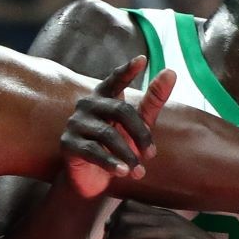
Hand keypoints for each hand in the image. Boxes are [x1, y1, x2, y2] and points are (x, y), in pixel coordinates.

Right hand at [61, 56, 175, 197]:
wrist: (92, 178)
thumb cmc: (117, 146)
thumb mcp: (138, 124)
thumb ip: (153, 100)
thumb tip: (171, 72)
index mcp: (104, 95)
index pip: (115, 79)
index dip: (127, 71)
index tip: (142, 60)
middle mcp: (87, 104)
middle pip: (120, 110)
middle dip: (140, 134)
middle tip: (151, 155)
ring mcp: (75, 123)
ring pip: (107, 134)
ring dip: (128, 154)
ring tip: (139, 171)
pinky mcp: (68, 143)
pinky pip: (93, 151)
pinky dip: (111, 163)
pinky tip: (124, 172)